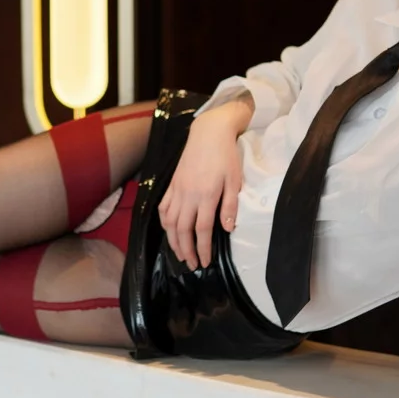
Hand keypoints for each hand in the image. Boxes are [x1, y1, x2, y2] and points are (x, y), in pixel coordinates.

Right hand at [157, 104, 245, 269]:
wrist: (209, 133)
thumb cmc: (226, 156)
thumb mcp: (234, 180)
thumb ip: (230, 205)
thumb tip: (227, 229)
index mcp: (205, 195)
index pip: (202, 230)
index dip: (203, 248)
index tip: (205, 262)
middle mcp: (188, 195)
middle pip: (182, 230)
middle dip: (186, 250)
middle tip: (191, 265)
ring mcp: (177, 190)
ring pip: (169, 221)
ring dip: (173, 240)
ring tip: (179, 254)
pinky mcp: (172, 184)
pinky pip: (163, 207)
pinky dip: (164, 222)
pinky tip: (168, 230)